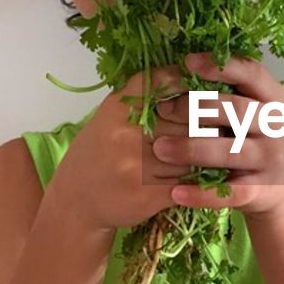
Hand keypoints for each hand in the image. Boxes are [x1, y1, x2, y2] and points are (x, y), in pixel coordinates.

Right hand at [49, 65, 191, 232]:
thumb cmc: (99, 154)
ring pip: (193, 153)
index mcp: (118, 107)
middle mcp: (126, 132)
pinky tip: (192, 182)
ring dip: (200, 158)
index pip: (163, 82)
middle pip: (188, 120)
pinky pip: (190, 182)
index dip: (186, 83)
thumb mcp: (111, 117)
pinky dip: (196, 183)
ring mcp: (136, 164)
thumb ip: (143, 98)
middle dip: (202, 128)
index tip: (198, 90)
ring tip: (197, 161)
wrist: (75, 202)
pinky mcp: (148, 194)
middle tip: (208, 133)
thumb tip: (194, 81)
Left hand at [151, 53, 283, 216]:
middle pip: (237, 111)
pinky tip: (176, 193)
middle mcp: (275, 125)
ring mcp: (271, 158)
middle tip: (162, 110)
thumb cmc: (250, 138)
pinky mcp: (262, 190)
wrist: (281, 186)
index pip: (252, 74)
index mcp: (271, 98)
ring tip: (159, 149)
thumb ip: (222, 93)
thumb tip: (174, 73)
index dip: (221, 67)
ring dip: (192, 149)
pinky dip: (203, 194)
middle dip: (196, 108)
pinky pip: (231, 192)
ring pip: (231, 151)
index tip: (187, 62)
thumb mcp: (247, 112)